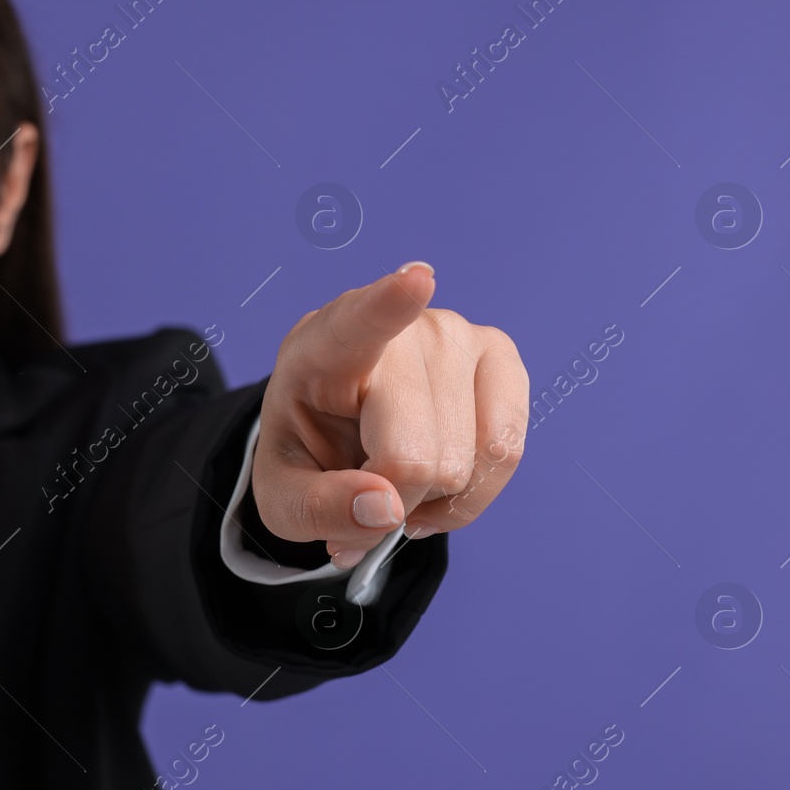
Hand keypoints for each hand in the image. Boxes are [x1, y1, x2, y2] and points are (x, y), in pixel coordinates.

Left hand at [251, 262, 528, 568]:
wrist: (340, 429)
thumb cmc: (310, 450)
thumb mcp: (284, 497)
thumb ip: (318, 509)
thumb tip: (386, 508)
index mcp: (322, 348)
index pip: (361, 322)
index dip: (390, 305)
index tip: (416, 280)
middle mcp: (399, 329)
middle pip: (414, 457)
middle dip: (393, 502)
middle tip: (366, 490)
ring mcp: (456, 335)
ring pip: (465, 462)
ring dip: (433, 498)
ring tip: (398, 477)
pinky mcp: (499, 356)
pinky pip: (505, 451)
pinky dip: (473, 492)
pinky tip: (439, 485)